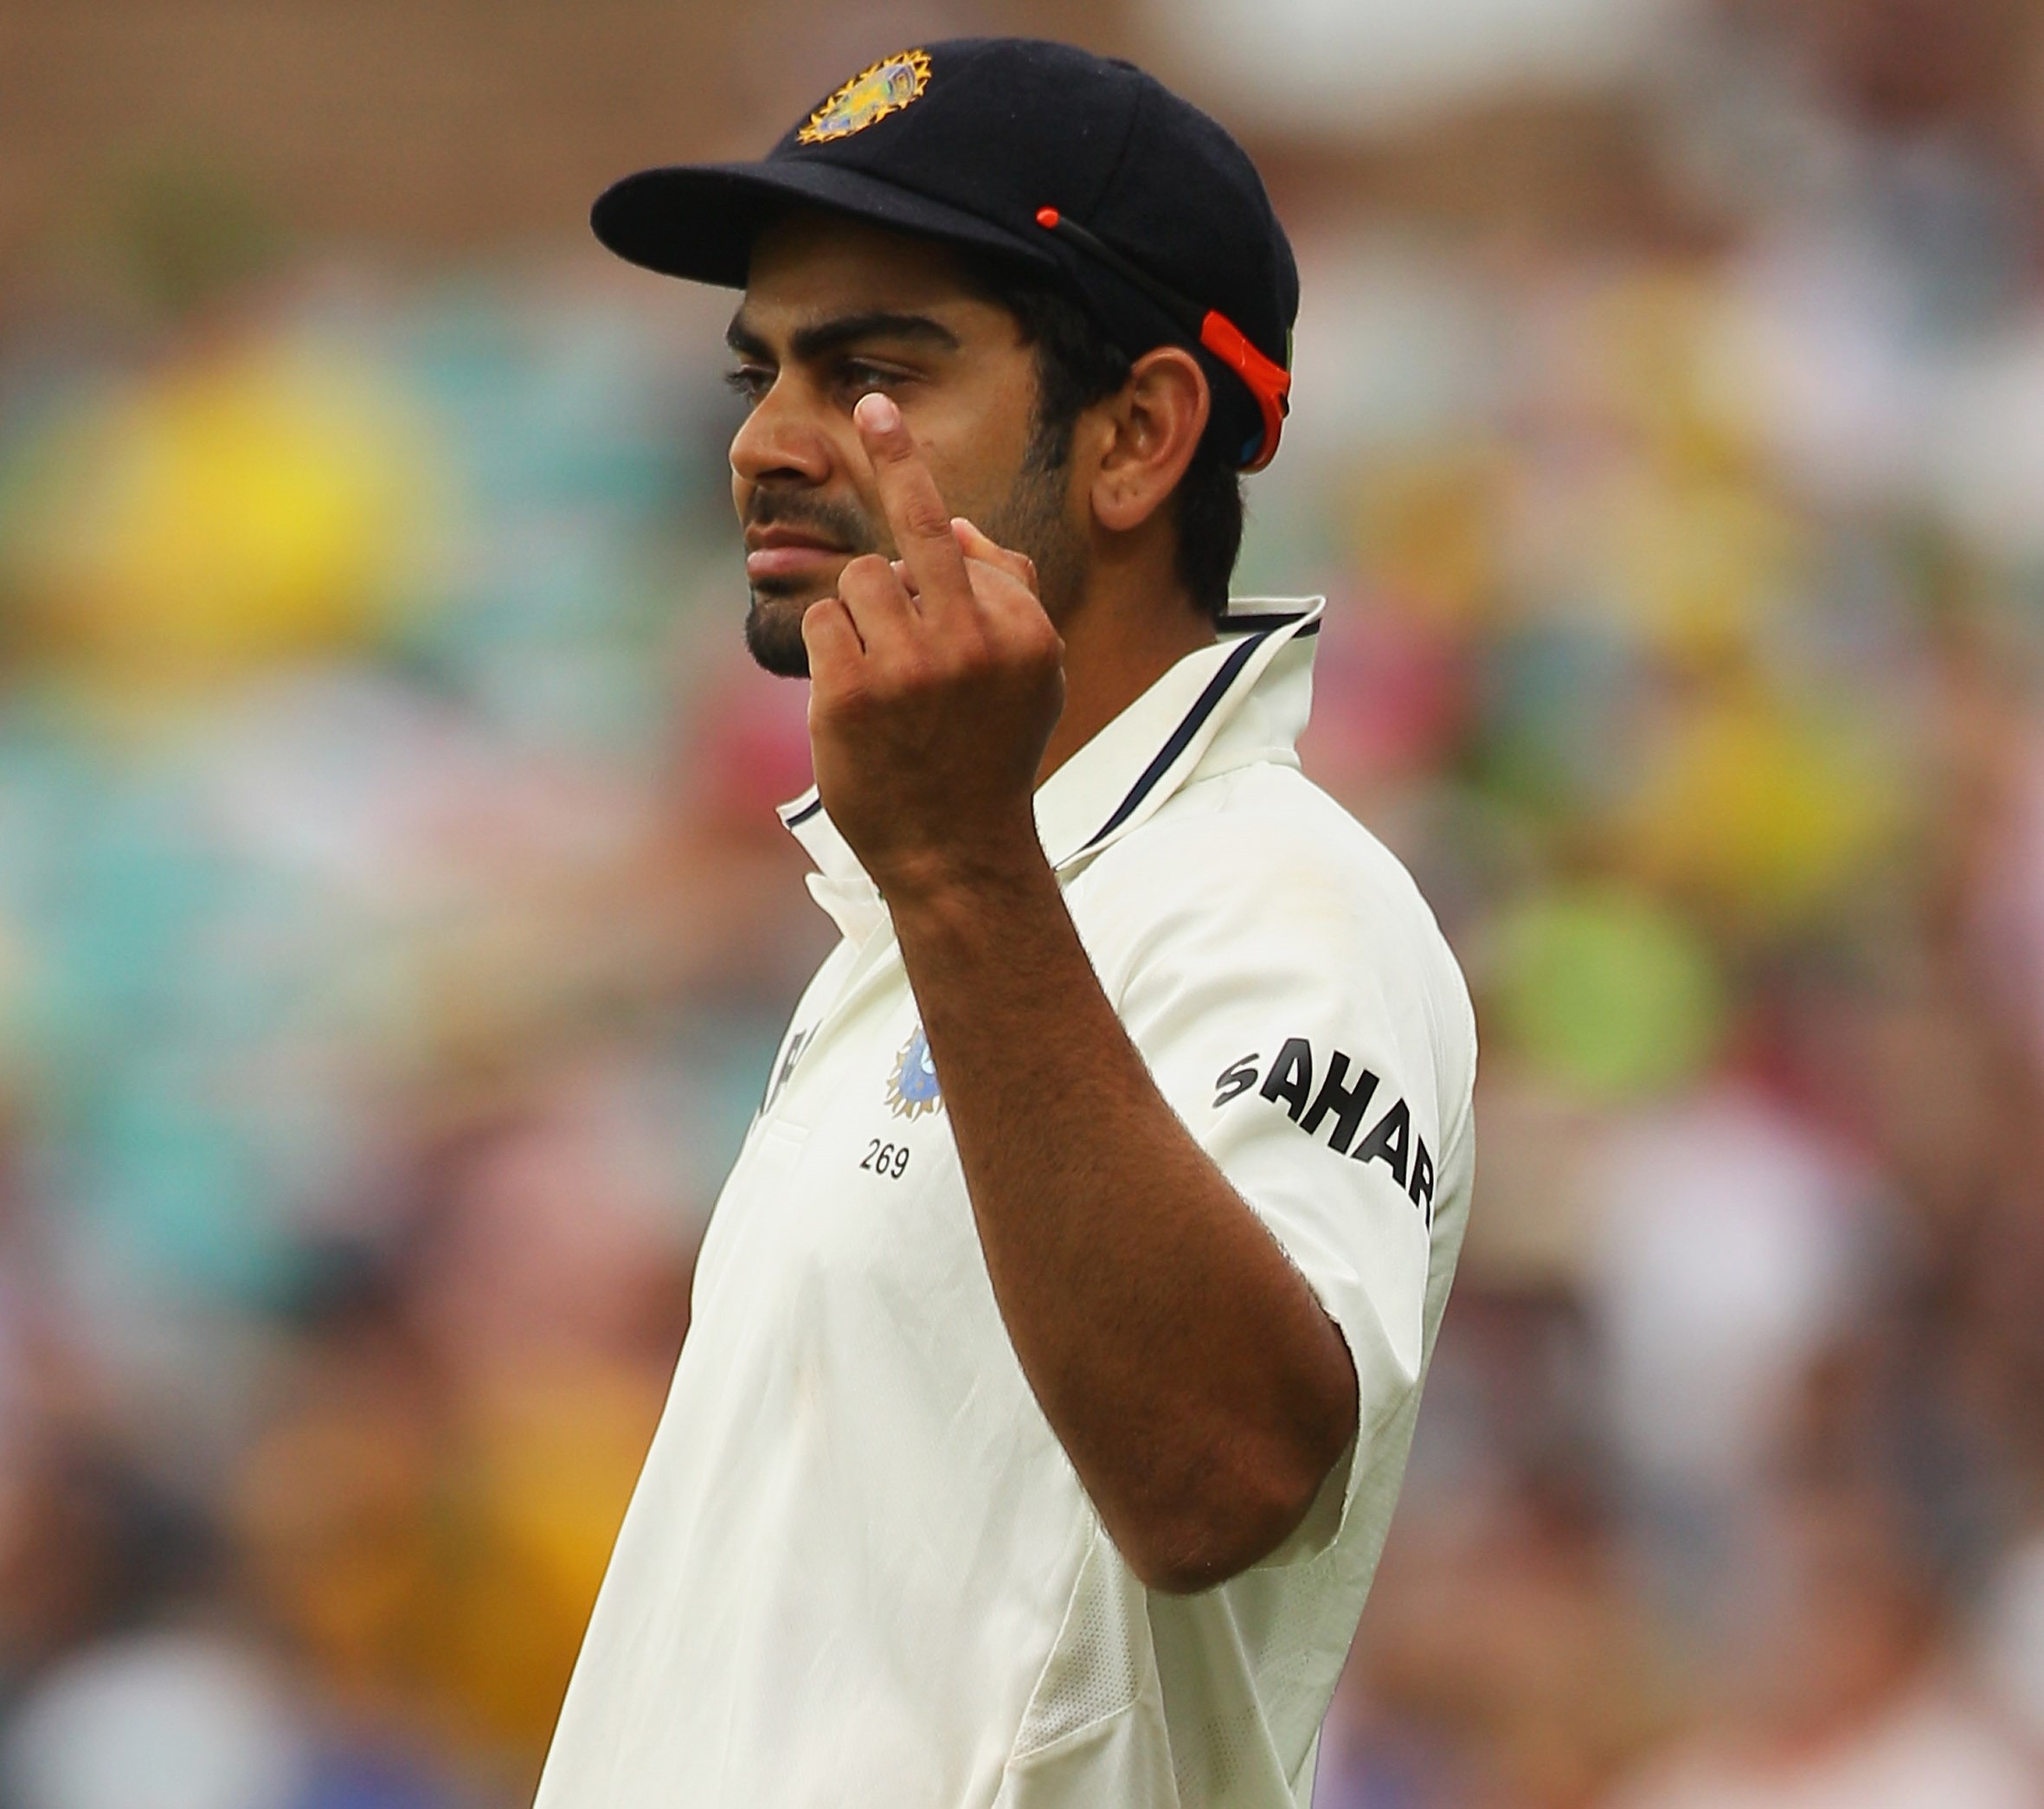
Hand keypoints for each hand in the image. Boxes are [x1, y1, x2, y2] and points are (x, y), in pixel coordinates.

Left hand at [801, 392, 1065, 900]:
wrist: (956, 852)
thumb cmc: (987, 754)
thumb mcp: (1034, 677)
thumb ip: (1011, 594)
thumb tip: (958, 521)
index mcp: (1025, 630)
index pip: (960, 540)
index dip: (918, 495)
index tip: (881, 412)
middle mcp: (975, 639)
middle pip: (916, 532)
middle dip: (895, 456)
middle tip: (873, 405)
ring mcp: (912, 665)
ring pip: (861, 581)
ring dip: (860, 617)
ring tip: (884, 678)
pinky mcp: (853, 691)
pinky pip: (824, 622)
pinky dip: (829, 651)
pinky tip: (852, 698)